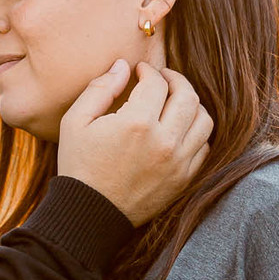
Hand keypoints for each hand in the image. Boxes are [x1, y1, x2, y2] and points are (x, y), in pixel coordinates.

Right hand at [56, 61, 213, 225]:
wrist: (89, 213)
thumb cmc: (79, 165)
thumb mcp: (75, 122)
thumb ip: (100, 89)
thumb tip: (123, 66)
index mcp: (136, 123)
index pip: (156, 82)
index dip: (148, 70)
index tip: (140, 70)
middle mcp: (163, 141)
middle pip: (188, 96)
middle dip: (176, 80)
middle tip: (163, 78)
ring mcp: (177, 162)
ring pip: (203, 120)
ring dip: (191, 104)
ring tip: (175, 101)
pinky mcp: (183, 179)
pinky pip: (203, 147)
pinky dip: (196, 132)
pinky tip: (179, 128)